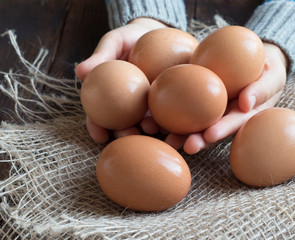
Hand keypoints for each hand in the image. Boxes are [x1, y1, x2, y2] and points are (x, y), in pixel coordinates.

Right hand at [75, 18, 167, 142]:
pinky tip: (173, 122)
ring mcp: (149, 105)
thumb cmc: (130, 38)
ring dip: (149, 130)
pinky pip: (168, 112)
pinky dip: (170, 119)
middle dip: (125, 134)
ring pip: (147, 123)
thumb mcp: (114, 42)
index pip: (99, 116)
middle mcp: (128, 105)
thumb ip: (100, 56)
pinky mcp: (168, 100)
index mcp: (110, 95)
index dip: (97, 128)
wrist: (156, 32)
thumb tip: (80, 72)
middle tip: (129, 134)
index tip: (100, 136)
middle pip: (123, 124)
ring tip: (153, 128)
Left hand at [165, 42, 288, 153]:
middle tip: (185, 146)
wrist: (257, 61)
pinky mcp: (201, 98)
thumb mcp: (272, 77)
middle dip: (197, 139)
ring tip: (165, 138)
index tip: (209, 136)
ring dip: (181, 131)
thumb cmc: (268, 70)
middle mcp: (226, 117)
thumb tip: (245, 104)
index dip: (221, 131)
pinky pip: (185, 105)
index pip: (232, 124)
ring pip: (195, 122)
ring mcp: (213, 109)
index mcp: (243, 116)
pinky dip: (170, 112)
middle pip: (210, 130)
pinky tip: (154, 115)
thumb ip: (262, 89)